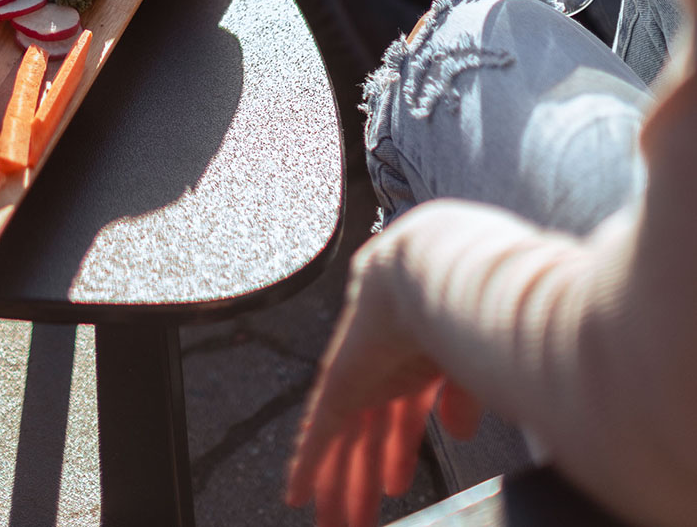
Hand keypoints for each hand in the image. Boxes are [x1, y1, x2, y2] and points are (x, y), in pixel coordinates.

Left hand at [285, 235, 481, 526]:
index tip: (392, 484)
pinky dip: (307, 464)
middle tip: (355, 519)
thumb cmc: (464, 301)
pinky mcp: (340, 381)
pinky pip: (317, 431)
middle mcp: (381, 370)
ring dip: (339, 486)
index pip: (397, 417)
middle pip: (365, 434)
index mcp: (414, 362)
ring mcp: (358, 374)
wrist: (433, 269)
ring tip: (337, 524)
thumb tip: (458, 431)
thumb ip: (463, 395)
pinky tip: (297, 493)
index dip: (394, 453)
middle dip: (361, 478)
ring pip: (342, 441)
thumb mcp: (473, 361)